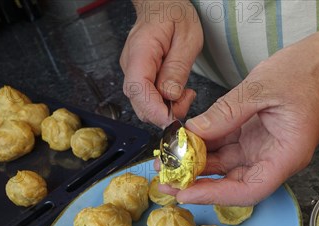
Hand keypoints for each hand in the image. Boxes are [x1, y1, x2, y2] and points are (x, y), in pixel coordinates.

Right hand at [120, 0, 202, 126]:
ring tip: (185, 94)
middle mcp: (131, 66)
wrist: (161, 4)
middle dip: (164, 113)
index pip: (139, 90)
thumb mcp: (187, 38)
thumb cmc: (173, 14)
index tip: (173, 120)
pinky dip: (164, 103)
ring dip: (166, 109)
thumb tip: (170, 95)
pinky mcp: (140, 78)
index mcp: (141, 52)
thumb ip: (178, 68)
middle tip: (187, 101)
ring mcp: (133, 73)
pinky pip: (149, 99)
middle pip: (140, 104)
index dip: (155, 110)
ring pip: (144, 105)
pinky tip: (177, 92)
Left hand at [161, 32, 318, 205]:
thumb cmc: (306, 72)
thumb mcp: (261, 88)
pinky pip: (227, 147)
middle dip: (199, 183)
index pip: (249, 190)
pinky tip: (183, 142)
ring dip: (197, 165)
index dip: (216, 195)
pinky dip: (206, 146)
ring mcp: (264, 148)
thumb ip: (226, 112)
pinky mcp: (256, 136)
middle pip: (234, 183)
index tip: (186, 192)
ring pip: (226, 166)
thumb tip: (193, 133)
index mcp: (287, 155)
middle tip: (165, 180)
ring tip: (166, 162)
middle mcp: (275, 158)